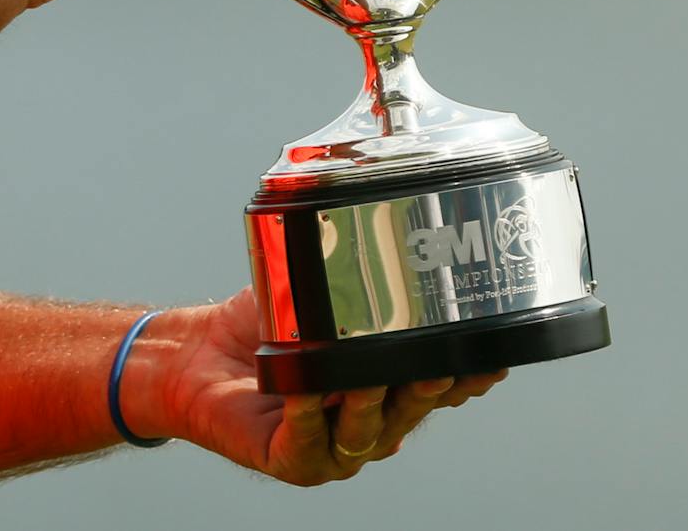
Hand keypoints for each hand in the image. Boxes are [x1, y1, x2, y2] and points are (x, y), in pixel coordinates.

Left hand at [125, 291, 504, 484]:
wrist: (197, 356)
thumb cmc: (260, 329)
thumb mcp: (317, 295)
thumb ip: (355, 277)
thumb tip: (387, 229)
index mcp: (384, 390)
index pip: (438, 389)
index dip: (466, 377)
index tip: (491, 357)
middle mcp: (367, 425)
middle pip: (409, 412)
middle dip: (426, 389)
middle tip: (439, 364)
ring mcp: (332, 448)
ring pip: (366, 431)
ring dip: (372, 403)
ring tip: (372, 375)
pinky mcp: (290, 459)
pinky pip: (306, 438)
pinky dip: (309, 411)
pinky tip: (308, 387)